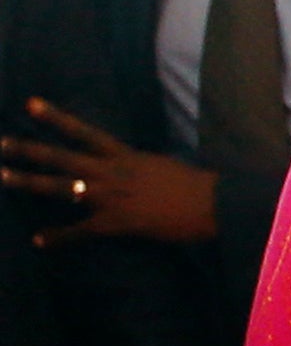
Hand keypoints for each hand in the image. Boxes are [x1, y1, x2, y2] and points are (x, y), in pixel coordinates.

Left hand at [4, 99, 220, 244]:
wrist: (215, 205)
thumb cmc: (197, 185)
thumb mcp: (163, 164)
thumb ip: (140, 164)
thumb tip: (133, 164)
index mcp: (124, 156)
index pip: (83, 132)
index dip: (55, 118)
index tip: (29, 104)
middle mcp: (111, 172)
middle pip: (61, 158)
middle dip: (27, 150)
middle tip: (0, 144)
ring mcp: (111, 197)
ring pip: (62, 188)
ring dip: (29, 183)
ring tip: (2, 177)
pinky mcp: (117, 222)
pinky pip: (81, 230)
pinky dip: (59, 237)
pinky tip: (39, 241)